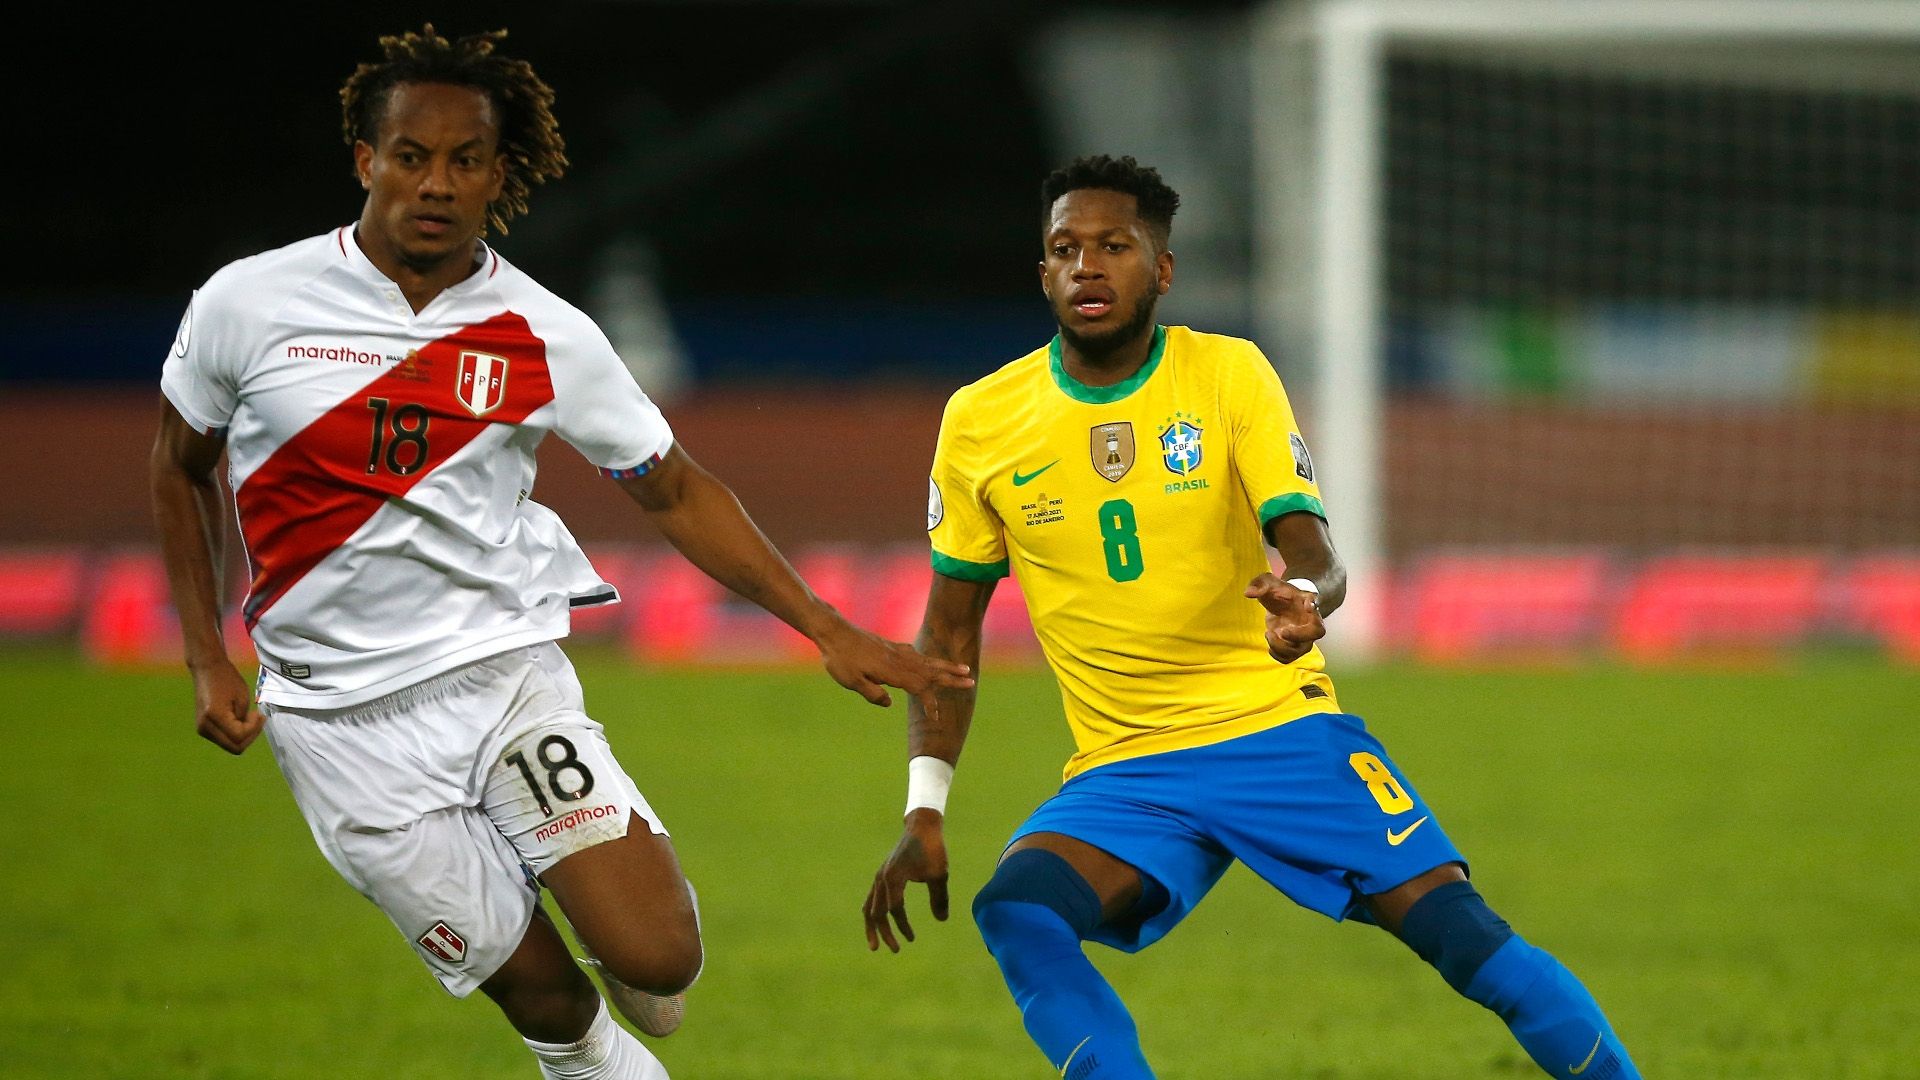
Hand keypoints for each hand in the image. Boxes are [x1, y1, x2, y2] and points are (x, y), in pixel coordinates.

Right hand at [191, 658, 264, 754]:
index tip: (258, 714)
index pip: (239, 736)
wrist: (207, 669)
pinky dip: (235, 733)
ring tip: (250, 718)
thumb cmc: (227, 679)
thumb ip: (244, 720)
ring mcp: (202, 729)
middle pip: (234, 747)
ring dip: (243, 736)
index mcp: (214, 716)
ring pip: (229, 745)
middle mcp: (205, 727)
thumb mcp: (242, 698)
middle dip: (250, 736)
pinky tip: (241, 720)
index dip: (253, 729)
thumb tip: (246, 733)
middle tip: (258, 719)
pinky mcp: (203, 728)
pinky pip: (224, 738)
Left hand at [815, 621, 973, 718]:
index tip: (936, 716)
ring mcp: (896, 651)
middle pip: (931, 671)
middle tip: (971, 682)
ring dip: (946, 667)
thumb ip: (872, 694)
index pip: (919, 688)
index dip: (929, 702)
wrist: (833, 632)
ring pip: (927, 661)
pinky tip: (931, 663)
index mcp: (891, 671)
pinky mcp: (891, 646)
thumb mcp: (851, 681)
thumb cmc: (839, 658)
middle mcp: (898, 659)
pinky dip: (929, 660)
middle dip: (951, 678)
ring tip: (964, 669)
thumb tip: (890, 703)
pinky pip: (917, 655)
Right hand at [864, 808, 949, 952]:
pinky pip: (871, 899)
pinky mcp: (882, 875)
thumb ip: (939, 898)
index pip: (894, 909)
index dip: (902, 926)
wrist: (922, 827)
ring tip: (875, 944)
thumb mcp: (939, 874)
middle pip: (877, 912)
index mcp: (894, 878)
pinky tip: (878, 923)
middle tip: (895, 950)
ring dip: (873, 927)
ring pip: (869, 907)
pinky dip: (873, 913)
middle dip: (884, 933)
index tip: (911, 938)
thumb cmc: (932, 849)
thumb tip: (941, 921)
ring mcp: (879, 876)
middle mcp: (882, 878)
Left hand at [1245, 572, 1324, 663]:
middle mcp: (1310, 620)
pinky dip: (1277, 654)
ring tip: (1269, 633)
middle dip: (1298, 635)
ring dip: (1281, 646)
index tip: (1307, 605)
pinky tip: (1270, 640)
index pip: (1316, 601)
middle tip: (1282, 631)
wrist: (1281, 603)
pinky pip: (1288, 658)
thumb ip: (1259, 585)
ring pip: (1300, 649)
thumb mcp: (1267, 583)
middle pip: (1317, 632)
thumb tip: (1248, 593)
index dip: (1314, 605)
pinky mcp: (1294, 647)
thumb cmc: (1278, 592)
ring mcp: (1304, 636)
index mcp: (1306, 601)